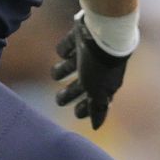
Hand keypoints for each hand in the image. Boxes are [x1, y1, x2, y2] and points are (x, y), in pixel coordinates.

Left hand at [52, 12, 131, 129]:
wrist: (104, 32)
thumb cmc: (100, 66)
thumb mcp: (98, 92)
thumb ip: (97, 109)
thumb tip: (97, 127)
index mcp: (104, 84)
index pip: (94, 101)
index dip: (85, 109)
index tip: (76, 114)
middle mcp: (97, 69)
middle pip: (81, 85)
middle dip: (71, 93)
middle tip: (58, 100)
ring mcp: (88, 52)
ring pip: (73, 65)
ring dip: (64, 70)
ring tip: (54, 73)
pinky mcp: (81, 36)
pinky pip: (69, 45)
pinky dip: (65, 48)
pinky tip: (62, 51)